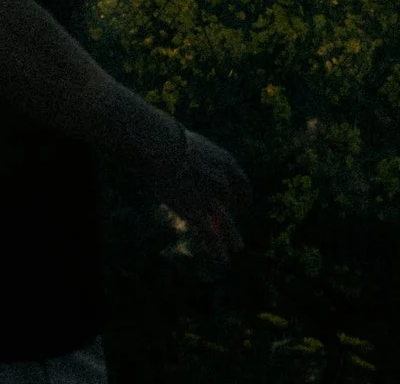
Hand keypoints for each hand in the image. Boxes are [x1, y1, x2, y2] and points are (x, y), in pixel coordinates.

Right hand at [142, 124, 251, 267]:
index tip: (241, 203)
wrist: (157, 142)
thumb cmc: (163, 136)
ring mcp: (209, 197)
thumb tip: (175, 159)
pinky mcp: (194, 210)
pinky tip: (222, 263)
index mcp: (225, 161)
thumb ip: (188, 157)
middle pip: (230, 203)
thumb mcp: (183, 143)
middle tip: (239, 227)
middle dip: (234, 214)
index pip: (240, 181)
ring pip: (225, 223)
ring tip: (237, 249)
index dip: (242, 194)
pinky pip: (209, 235)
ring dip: (231, 238)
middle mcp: (222, 181)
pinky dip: (216, 251)